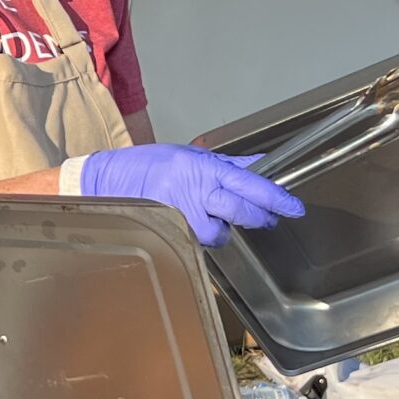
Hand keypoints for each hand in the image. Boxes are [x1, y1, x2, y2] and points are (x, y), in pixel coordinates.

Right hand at [72, 145, 303, 243]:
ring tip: (210, 219)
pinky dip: (198, 237)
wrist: (104, 182)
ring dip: (221, 230)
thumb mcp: (189, 156)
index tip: (294, 207)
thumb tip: (258, 166)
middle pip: (242, 211)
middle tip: (266, 218)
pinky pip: (197, 242)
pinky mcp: (170, 231)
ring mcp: (182, 213)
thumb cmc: (146, 166)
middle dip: (258, 218)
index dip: (275, 198)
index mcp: (203, 167)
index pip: (249, 183)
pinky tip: (189, 225)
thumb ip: (227, 164)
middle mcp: (195, 189)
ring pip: (220, 234)